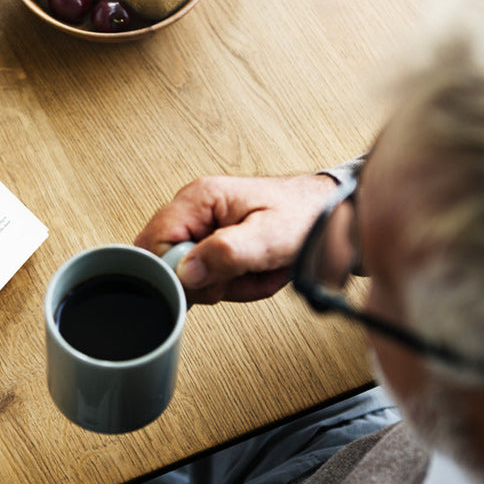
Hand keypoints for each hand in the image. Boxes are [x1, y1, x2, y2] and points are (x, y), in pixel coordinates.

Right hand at [134, 174, 336, 303]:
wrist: (329, 215)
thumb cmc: (306, 216)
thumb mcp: (270, 238)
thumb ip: (226, 254)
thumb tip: (186, 271)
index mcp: (199, 198)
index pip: (154, 245)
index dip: (178, 273)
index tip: (211, 279)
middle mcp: (194, 210)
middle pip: (168, 265)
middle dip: (209, 282)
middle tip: (242, 273)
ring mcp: (202, 227)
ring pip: (189, 277)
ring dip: (227, 285)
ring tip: (256, 270)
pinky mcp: (213, 244)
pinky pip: (207, 278)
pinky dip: (232, 285)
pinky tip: (252, 273)